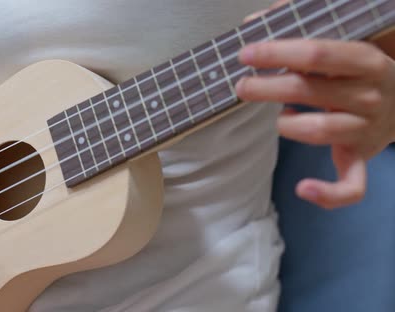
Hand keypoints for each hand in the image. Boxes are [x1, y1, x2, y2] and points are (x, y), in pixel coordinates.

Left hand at [235, 38, 394, 208]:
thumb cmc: (357, 70)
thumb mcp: (340, 41)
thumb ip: (298, 25)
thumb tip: (253, 22)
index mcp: (365, 60)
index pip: (317, 53)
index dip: (278, 52)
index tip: (246, 53)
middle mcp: (368, 95)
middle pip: (310, 91)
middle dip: (268, 88)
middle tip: (242, 85)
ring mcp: (366, 129)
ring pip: (319, 132)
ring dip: (287, 125)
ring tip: (278, 116)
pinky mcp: (360, 157)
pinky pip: (352, 185)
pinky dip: (329, 194)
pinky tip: (303, 188)